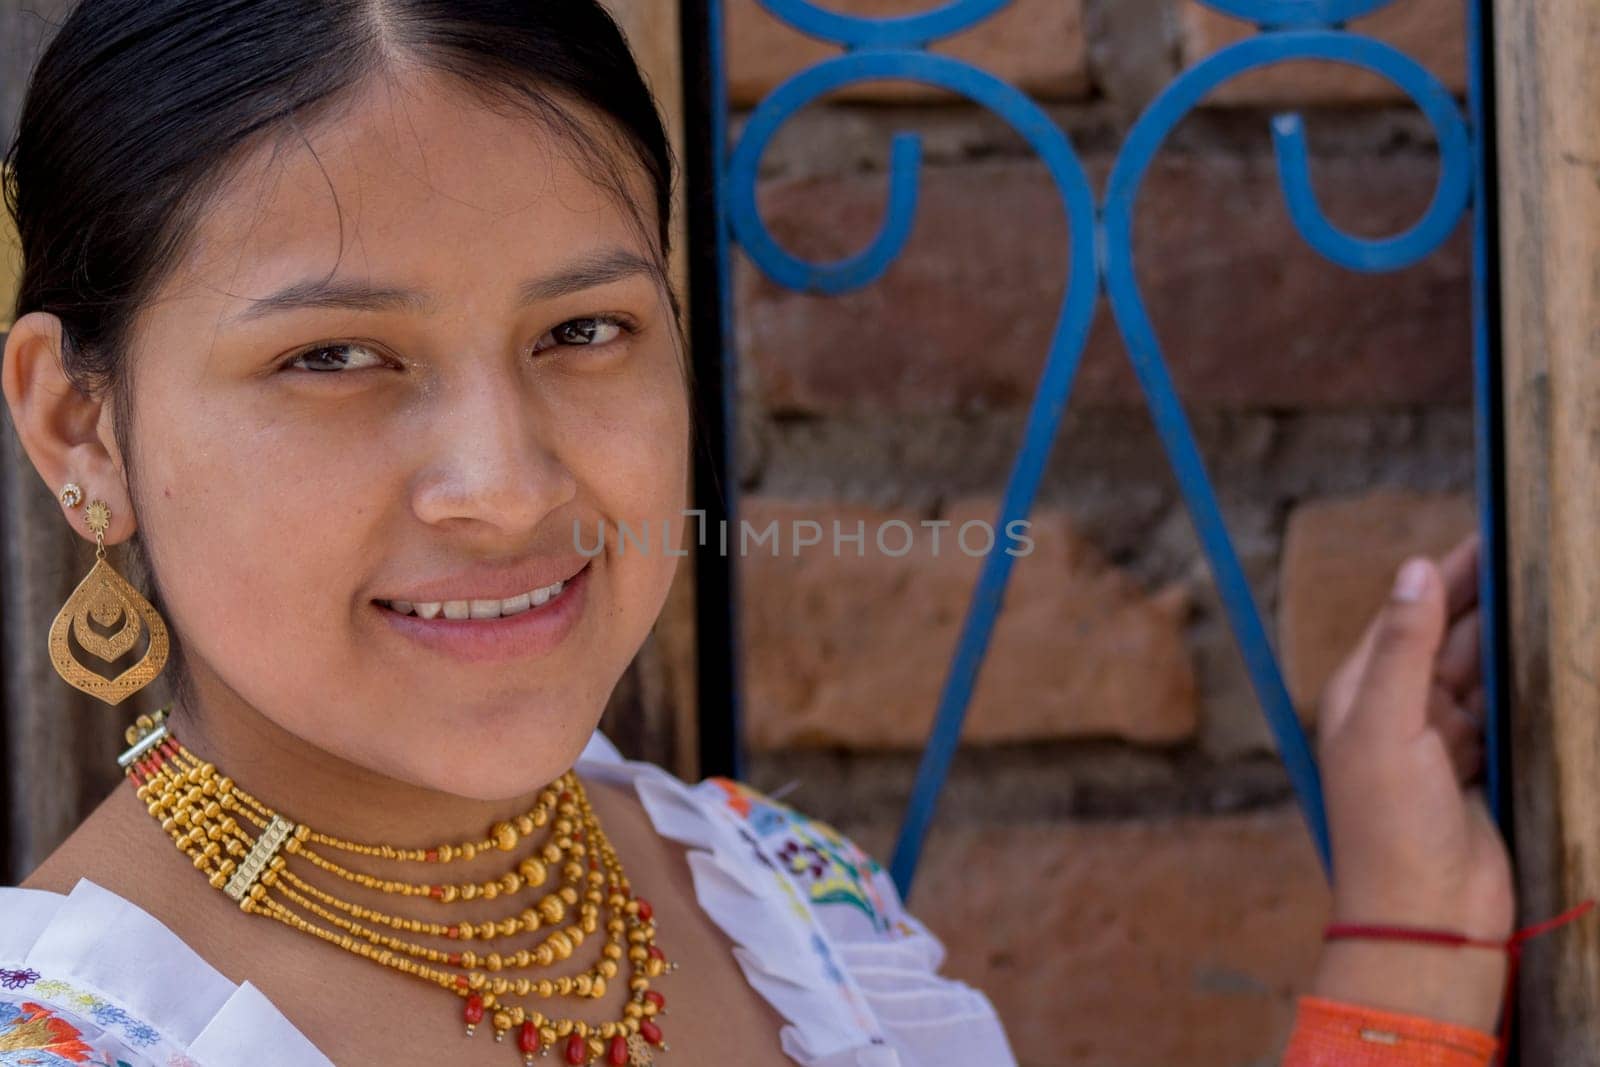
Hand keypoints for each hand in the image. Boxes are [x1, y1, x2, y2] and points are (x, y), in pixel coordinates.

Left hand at [1307, 534, 1513, 1033]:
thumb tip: (1413, 569)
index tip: (1493, 531)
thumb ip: (1404, 648)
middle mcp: (1401, 710)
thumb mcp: (1387, 726)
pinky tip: (1560, 660)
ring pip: (1486, 674)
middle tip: (1543, 554)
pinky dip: (1530, 690)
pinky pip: (1509, 715)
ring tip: (1558, 595)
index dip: (1448, 574)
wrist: (1426, 923)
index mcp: (1363, 692)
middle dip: (1493, 600)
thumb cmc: (1389, 828)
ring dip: (1517, 641)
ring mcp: (1444, 742)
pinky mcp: (1482, 772)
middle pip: (1453, 639)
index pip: (1410, 614)